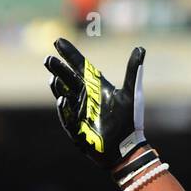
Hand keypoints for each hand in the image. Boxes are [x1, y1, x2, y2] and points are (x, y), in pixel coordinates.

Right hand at [45, 38, 146, 169]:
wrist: (127, 148)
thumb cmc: (130, 121)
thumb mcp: (132, 94)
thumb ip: (133, 71)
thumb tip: (141, 48)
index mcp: (97, 88)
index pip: (80, 67)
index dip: (69, 55)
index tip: (58, 41)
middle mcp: (86, 98)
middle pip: (68, 80)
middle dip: (58, 69)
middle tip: (48, 59)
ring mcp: (80, 112)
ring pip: (64, 96)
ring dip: (58, 87)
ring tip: (53, 76)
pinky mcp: (77, 128)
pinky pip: (68, 117)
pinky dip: (65, 108)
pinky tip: (62, 99)